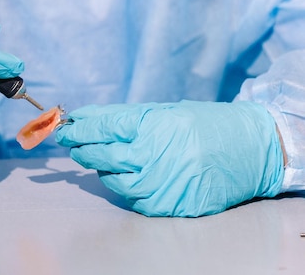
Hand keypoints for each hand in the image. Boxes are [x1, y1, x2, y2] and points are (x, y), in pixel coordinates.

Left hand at [55, 100, 284, 216]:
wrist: (251, 150)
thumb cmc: (204, 124)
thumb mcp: (164, 111)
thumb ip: (123, 118)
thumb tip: (84, 119)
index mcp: (153, 126)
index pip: (102, 127)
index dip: (79, 127)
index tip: (65, 126)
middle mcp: (154, 156)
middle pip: (100, 154)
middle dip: (81, 146)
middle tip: (71, 141)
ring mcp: (161, 184)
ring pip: (111, 180)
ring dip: (101, 167)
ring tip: (101, 157)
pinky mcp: (169, 206)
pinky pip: (132, 199)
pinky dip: (125, 186)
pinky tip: (128, 174)